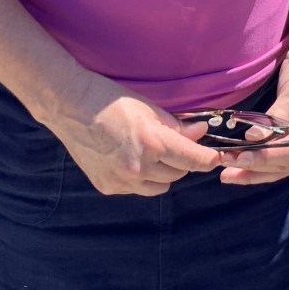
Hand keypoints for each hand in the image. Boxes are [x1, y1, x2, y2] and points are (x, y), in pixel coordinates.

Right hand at [44, 67, 219, 196]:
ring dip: (163, 173)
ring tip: (150, 152)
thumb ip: (176, 126)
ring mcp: (122, 181)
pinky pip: (137, 189)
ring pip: (159, 186)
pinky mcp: (108, 187)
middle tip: (175, 144)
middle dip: (182, 161)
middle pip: (177, 174)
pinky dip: (140, 178)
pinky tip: (129, 158)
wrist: (71, 107)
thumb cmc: (112, 101)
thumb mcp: (149, 108)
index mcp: (152, 143)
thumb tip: (200, 134)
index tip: (217, 157)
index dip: (208, 159)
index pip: (192, 160)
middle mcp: (139, 167)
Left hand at [219, 43, 288, 185]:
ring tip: (226, 174)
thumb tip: (252, 139)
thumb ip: (275, 119)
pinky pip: (275, 158)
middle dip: (254, 166)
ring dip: (252, 171)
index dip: (266, 156)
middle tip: (226, 165)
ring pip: (277, 167)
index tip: (241, 157)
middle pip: (283, 164)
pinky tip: (238, 168)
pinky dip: (257, 162)